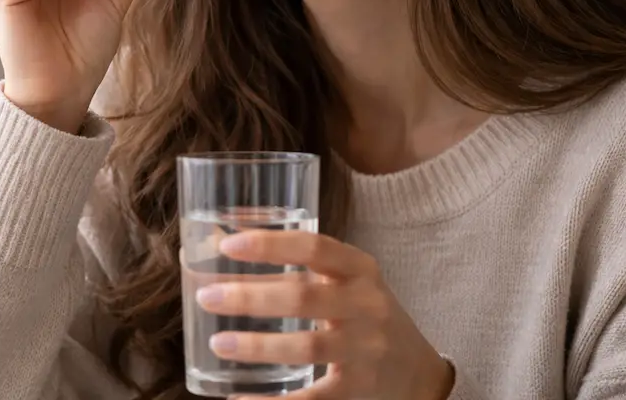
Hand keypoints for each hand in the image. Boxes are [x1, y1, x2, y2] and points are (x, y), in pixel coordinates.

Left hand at [195, 230, 454, 399]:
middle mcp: (367, 305)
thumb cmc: (364, 314)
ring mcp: (366, 349)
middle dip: (250, 297)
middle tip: (207, 296)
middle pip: (303, 297)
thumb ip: (294, 266)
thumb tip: (218, 241)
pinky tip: (239, 397)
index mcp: (360, 269)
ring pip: (307, 347)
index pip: (314, 247)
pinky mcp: (359, 390)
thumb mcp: (344, 282)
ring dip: (257, 345)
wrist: (418, 370)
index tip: (229, 245)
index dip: (270, 245)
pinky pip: (312, 398)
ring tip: (218, 343)